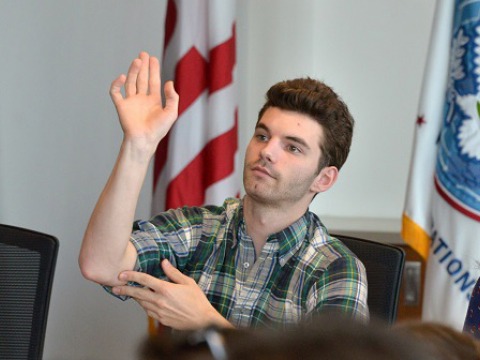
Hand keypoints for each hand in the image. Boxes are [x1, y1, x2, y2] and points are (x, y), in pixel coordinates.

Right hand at [110, 52, 178, 152]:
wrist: (144, 140)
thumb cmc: (159, 130)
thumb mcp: (171, 112)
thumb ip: (172, 97)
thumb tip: (169, 82)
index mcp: (153, 101)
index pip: (153, 81)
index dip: (153, 70)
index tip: (152, 58)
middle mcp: (141, 100)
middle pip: (141, 79)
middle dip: (142, 66)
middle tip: (143, 53)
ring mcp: (131, 102)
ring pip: (130, 82)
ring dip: (133, 71)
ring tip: (137, 60)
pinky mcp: (121, 106)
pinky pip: (116, 93)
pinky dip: (117, 84)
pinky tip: (123, 76)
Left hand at [112, 260, 232, 329]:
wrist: (202, 321)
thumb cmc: (197, 301)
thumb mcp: (188, 282)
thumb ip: (173, 273)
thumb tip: (164, 262)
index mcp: (166, 289)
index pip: (145, 280)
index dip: (132, 276)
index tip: (122, 274)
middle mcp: (160, 301)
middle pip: (138, 293)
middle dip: (125, 289)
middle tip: (115, 286)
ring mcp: (159, 312)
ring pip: (142, 303)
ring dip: (135, 297)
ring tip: (128, 292)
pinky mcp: (161, 320)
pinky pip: (148, 311)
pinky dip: (144, 305)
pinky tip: (144, 302)